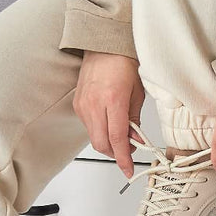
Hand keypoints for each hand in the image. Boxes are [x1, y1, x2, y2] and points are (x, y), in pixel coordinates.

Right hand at [74, 51, 143, 177]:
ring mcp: (83, 105)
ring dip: (108, 143)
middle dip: (116, 153)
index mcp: (113, 100)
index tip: (128, 170)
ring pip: (94, 138)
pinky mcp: (78, 105)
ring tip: (121, 133)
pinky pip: (89, 127)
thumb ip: (135, 120)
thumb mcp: (137, 93)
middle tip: (128, 150)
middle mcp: (94, 104)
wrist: (103, 46)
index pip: (117, 139)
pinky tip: (109, 122)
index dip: (124, 158)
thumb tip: (136, 140)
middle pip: (102, 144)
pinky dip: (100, 131)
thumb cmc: (122, 63)